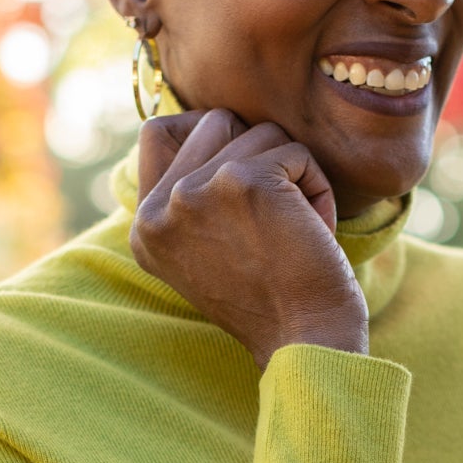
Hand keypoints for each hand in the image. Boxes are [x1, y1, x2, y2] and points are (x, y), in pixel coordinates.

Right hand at [132, 108, 368, 371]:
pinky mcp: (242, 180)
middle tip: (276, 214)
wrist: (305, 341)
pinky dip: (318, 188)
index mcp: (144, 228)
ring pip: (259, 133)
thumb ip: (191, 198)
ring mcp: (196, 191)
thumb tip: (208, 124)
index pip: (158, 132)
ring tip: (295, 230)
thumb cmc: (273, 303)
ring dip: (291, 175)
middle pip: (215, 121)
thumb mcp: (207, 252)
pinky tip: (313, 233)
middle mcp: (158, 209)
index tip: (243, 182)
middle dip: (258, 155)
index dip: (210, 138)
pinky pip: (295, 151)